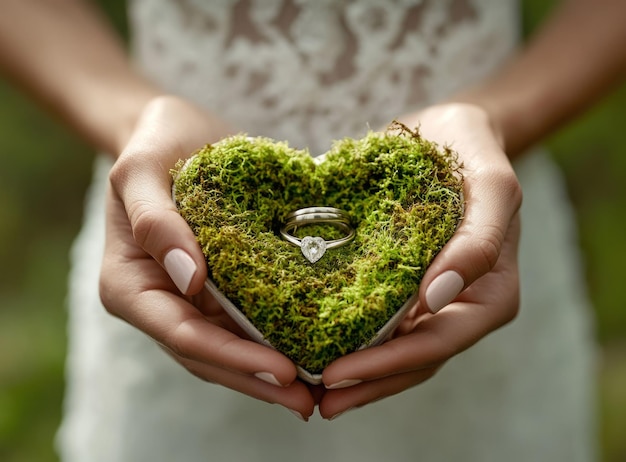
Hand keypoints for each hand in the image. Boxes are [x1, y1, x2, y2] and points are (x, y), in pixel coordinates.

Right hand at [99, 96, 315, 419]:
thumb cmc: (152, 144)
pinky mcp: (218, 286)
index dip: (232, 358)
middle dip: (257, 380)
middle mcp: (160, 300)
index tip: (283, 370)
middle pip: (208, 355)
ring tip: (318, 392)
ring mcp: (189, 298)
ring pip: (228, 348)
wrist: (174, 131)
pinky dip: (273, 340)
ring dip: (268, 374)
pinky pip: (245, 321)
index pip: (183, 333)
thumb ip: (156, 222)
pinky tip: (311, 350)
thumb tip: (189, 279)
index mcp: (131, 284)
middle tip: (308, 401)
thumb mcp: (140, 170)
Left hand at [317, 103, 521, 419]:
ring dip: (358, 374)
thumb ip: (478, 240)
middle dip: (369, 382)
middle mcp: (459, 303)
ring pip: (396, 347)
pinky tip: (314, 346)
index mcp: (489, 291)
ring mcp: (430, 296)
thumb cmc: (474, 150)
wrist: (449, 130)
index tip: (339, 373)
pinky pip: (378, 317)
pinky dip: (350, 336)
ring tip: (312, 393)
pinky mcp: (402, 280)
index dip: (392, 364)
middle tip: (320, 400)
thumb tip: (437, 298)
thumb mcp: (492, 184)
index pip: (440, 341)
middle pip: (416, 357)